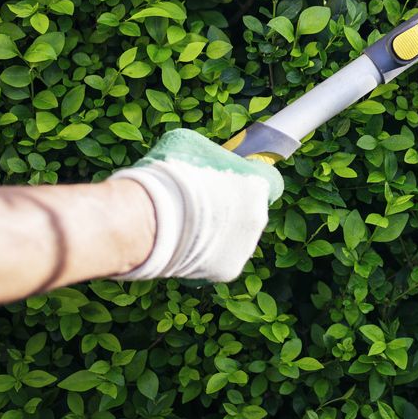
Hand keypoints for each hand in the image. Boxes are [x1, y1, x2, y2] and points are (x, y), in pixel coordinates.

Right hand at [110, 130, 283, 281]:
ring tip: (187, 229)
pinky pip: (218, 262)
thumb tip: (204, 162)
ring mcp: (246, 247)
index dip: (244, 182)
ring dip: (218, 235)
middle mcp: (259, 218)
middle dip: (229, 210)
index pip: (263, 182)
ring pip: (235, 239)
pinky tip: (184, 248)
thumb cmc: (172, 177)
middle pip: (248, 212)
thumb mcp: (189, 147)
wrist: (153, 220)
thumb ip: (207, 156)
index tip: (228, 182)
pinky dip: (205, 258)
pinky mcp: (229, 271)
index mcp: (258, 187)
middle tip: (200, 206)